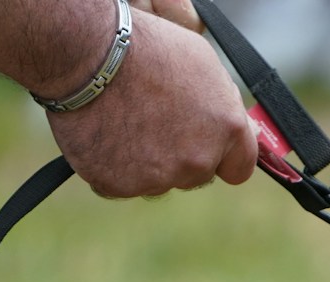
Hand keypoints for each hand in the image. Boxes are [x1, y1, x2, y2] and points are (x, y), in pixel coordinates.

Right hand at [44, 7, 255, 198]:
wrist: (87, 52)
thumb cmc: (146, 48)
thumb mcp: (203, 63)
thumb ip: (225, 106)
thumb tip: (241, 128)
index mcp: (226, 130)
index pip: (238, 168)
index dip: (221, 156)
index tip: (206, 145)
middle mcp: (197, 161)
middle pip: (195, 174)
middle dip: (180, 155)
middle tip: (152, 119)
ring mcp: (159, 177)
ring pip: (157, 180)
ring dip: (145, 161)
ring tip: (123, 120)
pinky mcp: (119, 185)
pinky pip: (120, 183)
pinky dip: (111, 165)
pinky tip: (103, 133)